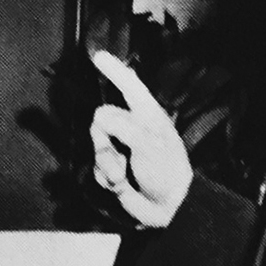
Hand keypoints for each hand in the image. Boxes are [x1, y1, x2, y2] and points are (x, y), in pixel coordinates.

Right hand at [87, 50, 190, 227]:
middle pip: (100, 118)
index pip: (130, 86)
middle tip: (118, 155)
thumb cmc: (166, 171)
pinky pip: (96, 168)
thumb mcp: (147, 144)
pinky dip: (106, 178)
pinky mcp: (114, 169)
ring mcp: (123, 149)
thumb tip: (99, 120)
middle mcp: (133, 128)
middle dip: (103, 140)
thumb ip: (122, 126)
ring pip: (96, 146)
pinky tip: (121, 186)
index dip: (114, 71)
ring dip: (106, 164)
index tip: (98, 57)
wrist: (169, 208)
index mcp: (147, 115)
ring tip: (123, 176)